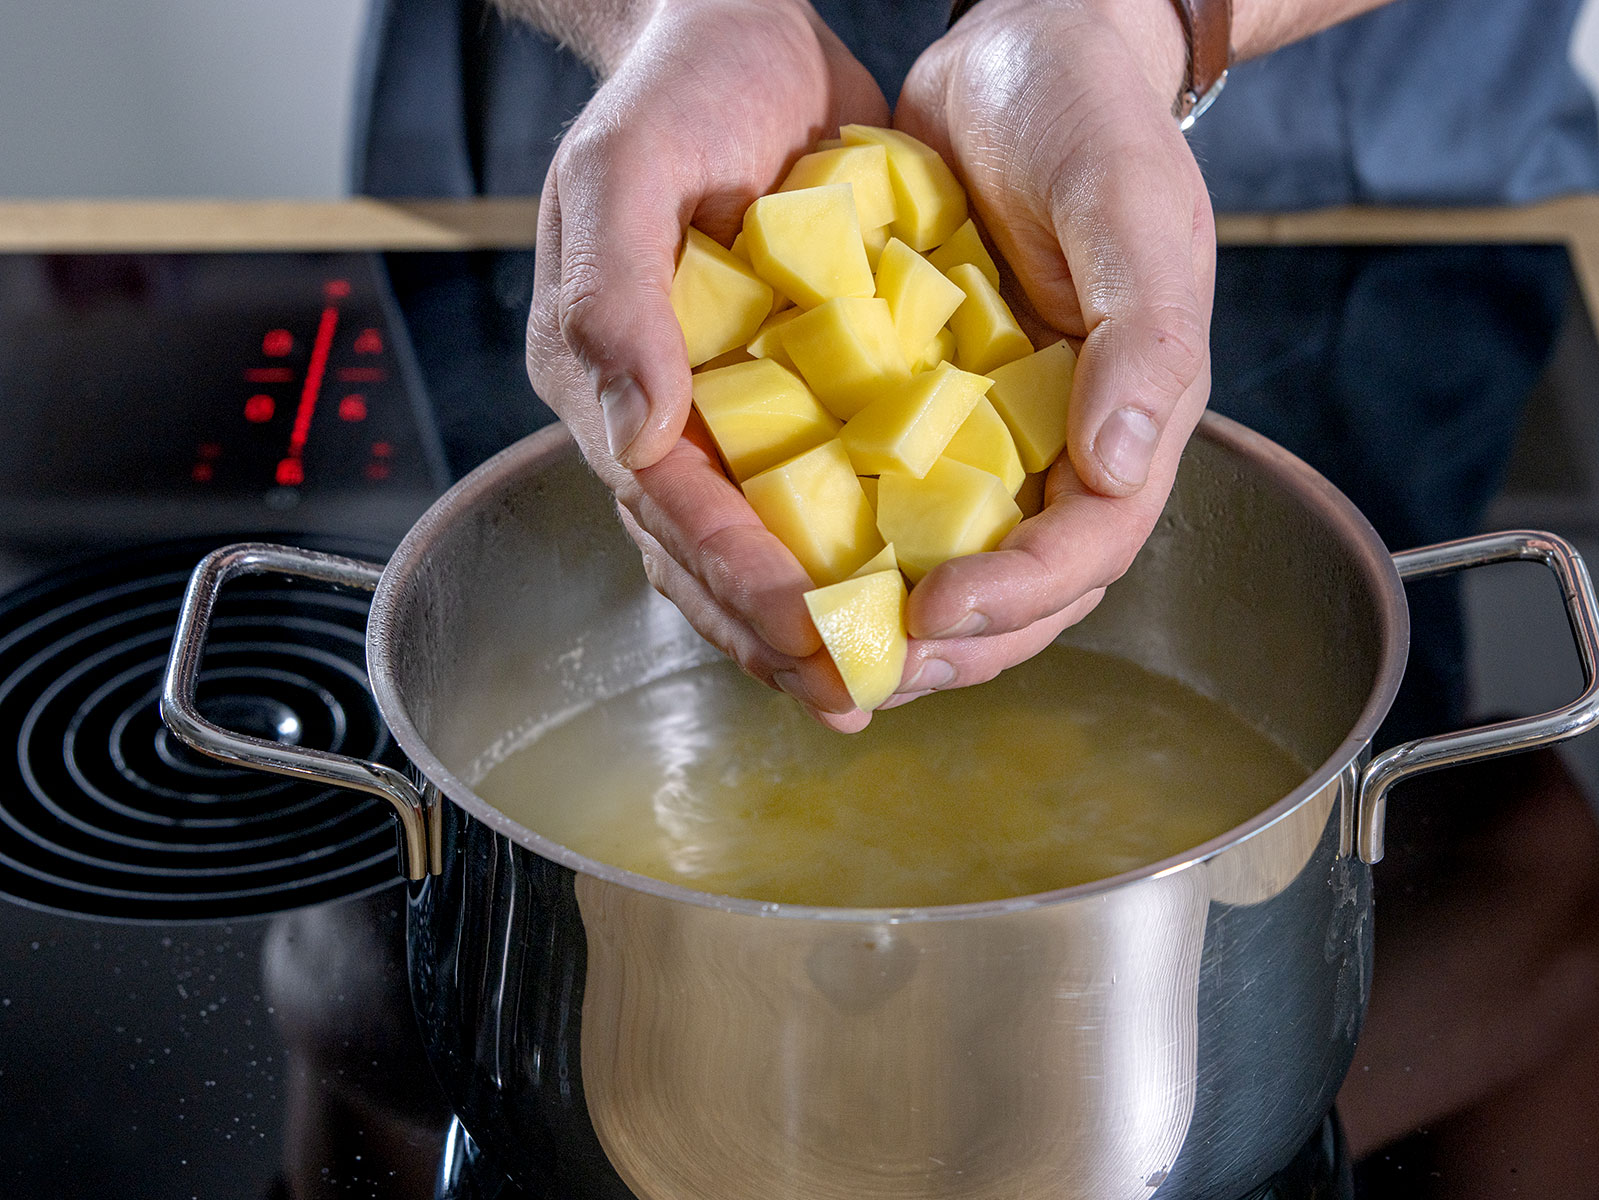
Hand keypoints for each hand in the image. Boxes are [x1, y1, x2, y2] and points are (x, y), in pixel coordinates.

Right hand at [525, 0, 888, 729]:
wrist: (737, 34)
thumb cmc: (678, 86)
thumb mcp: (627, 166)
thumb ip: (613, 295)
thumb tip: (635, 436)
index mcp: (605, 370)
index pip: (668, 501)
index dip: (734, 573)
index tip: (805, 629)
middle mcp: (658, 408)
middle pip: (701, 550)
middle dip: (771, 630)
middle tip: (847, 695)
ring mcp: (719, 407)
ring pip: (751, 542)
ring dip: (803, 620)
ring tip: (871, 684)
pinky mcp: (781, 391)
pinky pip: (806, 492)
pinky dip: (844, 552)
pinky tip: (896, 594)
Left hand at [884, 0, 1215, 706]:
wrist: (1022, 55)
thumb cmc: (1089, 119)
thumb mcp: (1130, 207)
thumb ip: (1144, 335)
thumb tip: (1124, 463)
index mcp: (1132, 416)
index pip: (1090, 547)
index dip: (1020, 596)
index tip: (935, 613)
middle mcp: (1066, 446)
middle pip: (1023, 590)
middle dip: (946, 647)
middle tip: (856, 671)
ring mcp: (998, 436)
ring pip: (955, 565)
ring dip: (890, 622)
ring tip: (815, 649)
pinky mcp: (933, 411)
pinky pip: (895, 504)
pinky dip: (850, 546)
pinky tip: (786, 565)